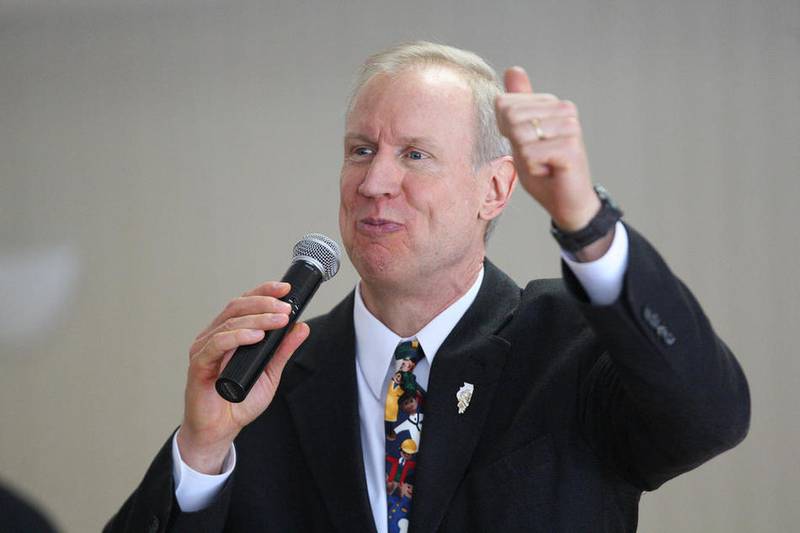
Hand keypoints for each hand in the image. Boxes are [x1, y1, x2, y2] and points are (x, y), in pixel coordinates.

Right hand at [178, 281, 309, 473]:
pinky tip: (256, 336)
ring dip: (257, 319)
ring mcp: (204, 349)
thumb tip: (302, 327)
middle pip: (237, 307)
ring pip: (230, 322)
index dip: (264, 292)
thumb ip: (283, 350)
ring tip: (278, 320)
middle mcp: (214, 336)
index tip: (286, 289)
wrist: (220, 430)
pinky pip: (217, 344)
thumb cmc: (239, 401)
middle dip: (264, 303)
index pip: (245, 304)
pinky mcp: (199, 364)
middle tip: (286, 307)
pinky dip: (238, 337)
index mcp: (229, 333)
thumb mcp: (270, 373)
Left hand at [495, 66, 599, 231]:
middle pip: (511, 117)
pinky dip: (534, 168)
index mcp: (552, 104)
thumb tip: (513, 69)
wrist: (567, 200)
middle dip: (515, 144)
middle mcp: (565, 109)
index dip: (506, 130)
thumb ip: (518, 104)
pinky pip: (531, 154)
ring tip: (544, 163)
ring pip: (520, 136)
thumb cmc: (544, 169)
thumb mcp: (522, 135)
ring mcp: (570, 127)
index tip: (526, 144)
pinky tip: (549, 170)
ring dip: (526, 158)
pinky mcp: (570, 148)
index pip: (504, 104)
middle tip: (536, 156)